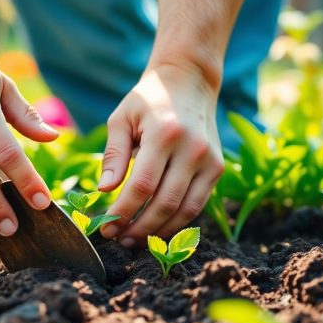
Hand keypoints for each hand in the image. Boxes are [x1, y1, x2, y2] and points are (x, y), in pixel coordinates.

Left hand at [98, 64, 223, 246]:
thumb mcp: (122, 119)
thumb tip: (104, 190)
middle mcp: (193, 149)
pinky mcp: (218, 168)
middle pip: (165, 203)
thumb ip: (113, 154)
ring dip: (159, 232)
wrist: (189, 82)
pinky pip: (197, 205)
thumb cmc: (148, 101)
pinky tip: (156, 229)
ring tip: (134, 240)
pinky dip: (177, 222)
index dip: (123, 212)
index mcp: (165, 134)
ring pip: (185, 210)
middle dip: (139, 228)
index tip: (105, 226)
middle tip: (117, 240)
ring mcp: (210, 160)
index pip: (142, 185)